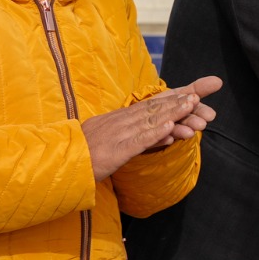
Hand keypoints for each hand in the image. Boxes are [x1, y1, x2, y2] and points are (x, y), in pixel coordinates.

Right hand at [82, 75, 222, 181]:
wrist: (59, 166)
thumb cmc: (85, 157)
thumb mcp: (112, 144)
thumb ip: (137, 138)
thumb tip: (164, 135)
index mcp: (118, 120)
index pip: (149, 106)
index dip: (171, 99)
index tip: (191, 93)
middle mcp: (119, 122)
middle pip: (153, 108)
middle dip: (178, 101)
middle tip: (199, 95)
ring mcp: (117, 134)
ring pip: (149, 120)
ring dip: (172, 111)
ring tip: (192, 103)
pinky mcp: (115, 151)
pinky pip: (137, 140)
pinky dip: (154, 132)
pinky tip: (169, 126)